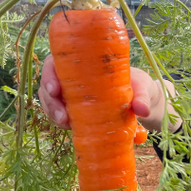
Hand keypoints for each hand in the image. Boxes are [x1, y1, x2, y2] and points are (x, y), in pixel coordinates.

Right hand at [37, 55, 161, 129]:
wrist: (142, 101)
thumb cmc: (138, 85)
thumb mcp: (142, 87)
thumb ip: (142, 96)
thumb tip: (142, 110)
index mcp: (83, 62)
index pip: (55, 62)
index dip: (49, 74)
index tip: (54, 88)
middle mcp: (73, 77)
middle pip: (48, 84)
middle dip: (50, 101)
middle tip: (63, 116)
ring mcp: (71, 94)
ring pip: (51, 101)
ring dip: (53, 113)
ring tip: (66, 123)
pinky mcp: (74, 110)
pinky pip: (60, 114)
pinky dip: (61, 121)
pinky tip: (70, 127)